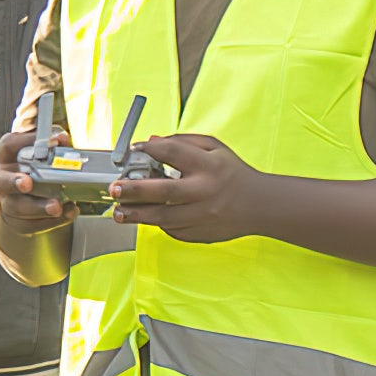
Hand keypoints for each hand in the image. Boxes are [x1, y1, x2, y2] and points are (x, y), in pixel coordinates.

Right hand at [0, 118, 72, 228]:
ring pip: (17, 207)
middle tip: (27, 183)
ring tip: (57, 206)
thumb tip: (63, 140)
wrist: (26, 197)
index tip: (54, 141)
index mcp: (7, 156)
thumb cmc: (36, 168)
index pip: (9, 145)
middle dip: (13, 182)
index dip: (29, 141)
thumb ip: (53, 142)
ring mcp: (7, 202)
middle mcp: (1, 178)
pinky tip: (67, 212)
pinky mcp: (17, 221)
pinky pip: (31, 224)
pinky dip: (51, 221)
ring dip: (38, 207)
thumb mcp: (42, 151)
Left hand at [98, 134, 263, 243]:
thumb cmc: (232, 173)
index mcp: (209, 165)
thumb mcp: (214, 148)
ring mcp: (202, 216)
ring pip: (163, 218)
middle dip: (135, 190)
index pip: (173, 153)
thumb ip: (181, 142)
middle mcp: (205, 191)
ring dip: (137, 215)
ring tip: (119, 211)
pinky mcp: (199, 233)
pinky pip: (172, 229)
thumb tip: (149, 142)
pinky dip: (158, 223)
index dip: (149, 150)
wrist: (259, 206)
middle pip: (163, 192)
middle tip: (115, 188)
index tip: (133, 150)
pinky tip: (148, 217)